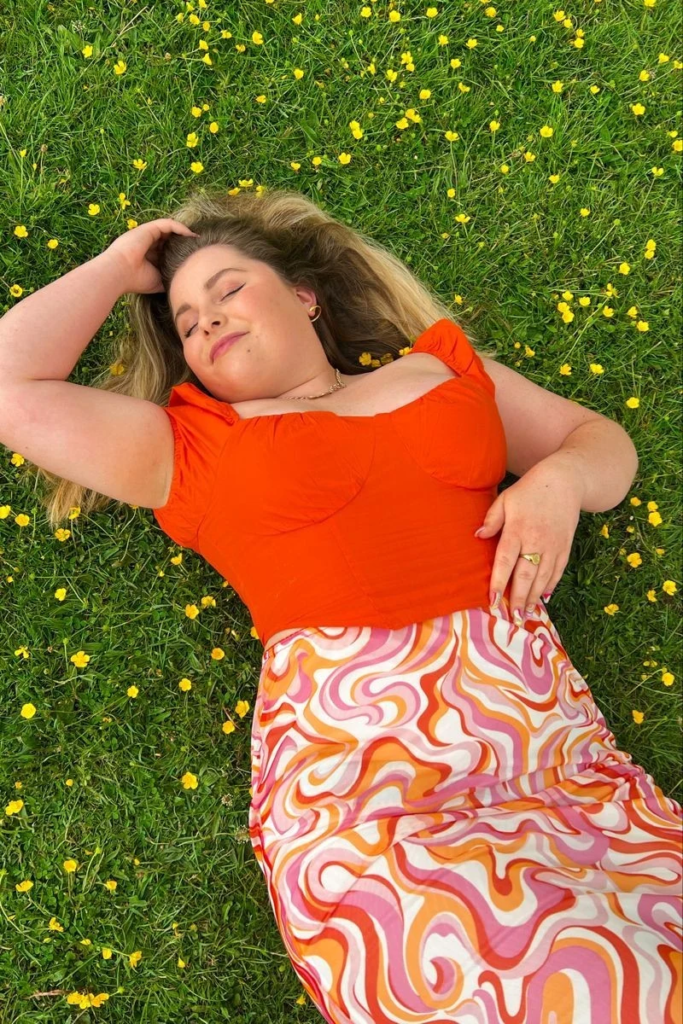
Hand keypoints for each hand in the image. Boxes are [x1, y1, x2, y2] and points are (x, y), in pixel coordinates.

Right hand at [104, 218, 198, 294]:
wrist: (120, 273)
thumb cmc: (137, 280)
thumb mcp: (158, 281)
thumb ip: (169, 277)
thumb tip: (183, 283)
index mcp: (148, 255)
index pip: (167, 249)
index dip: (180, 251)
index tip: (194, 256)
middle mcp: (148, 242)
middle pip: (169, 238)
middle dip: (184, 241)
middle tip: (200, 246)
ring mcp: (147, 234)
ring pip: (170, 229)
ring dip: (185, 233)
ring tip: (198, 239)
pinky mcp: (148, 228)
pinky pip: (168, 224)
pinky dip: (180, 228)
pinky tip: (190, 235)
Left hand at [474, 458, 582, 620]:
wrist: (565, 481)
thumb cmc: (530, 490)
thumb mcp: (506, 498)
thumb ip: (492, 519)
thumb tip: (478, 536)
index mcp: (518, 529)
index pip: (506, 560)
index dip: (499, 581)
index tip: (493, 599)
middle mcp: (537, 540)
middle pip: (526, 574)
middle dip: (518, 597)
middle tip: (511, 617)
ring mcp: (553, 545)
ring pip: (543, 577)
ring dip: (533, 596)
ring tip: (525, 613)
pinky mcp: (565, 547)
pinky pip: (558, 571)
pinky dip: (551, 586)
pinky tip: (543, 597)